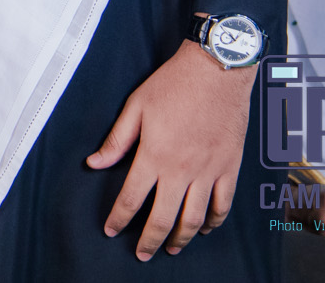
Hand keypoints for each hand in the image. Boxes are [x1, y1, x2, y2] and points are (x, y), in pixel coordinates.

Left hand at [87, 42, 255, 259]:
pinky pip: (223, 205)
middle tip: (141, 254)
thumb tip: (93, 164)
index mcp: (154, 156)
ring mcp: (209, 172)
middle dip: (149, 240)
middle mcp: (182, 170)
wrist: (216, 71)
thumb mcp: (135, 107)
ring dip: (181, 238)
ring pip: (195, 219)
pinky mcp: (230, 168)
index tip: (111, 230)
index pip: (132, 198)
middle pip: (163, 218)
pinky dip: (213, 222)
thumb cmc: (173, 85)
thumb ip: (116, 141)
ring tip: (170, 248)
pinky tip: (204, 228)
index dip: (119, 218)